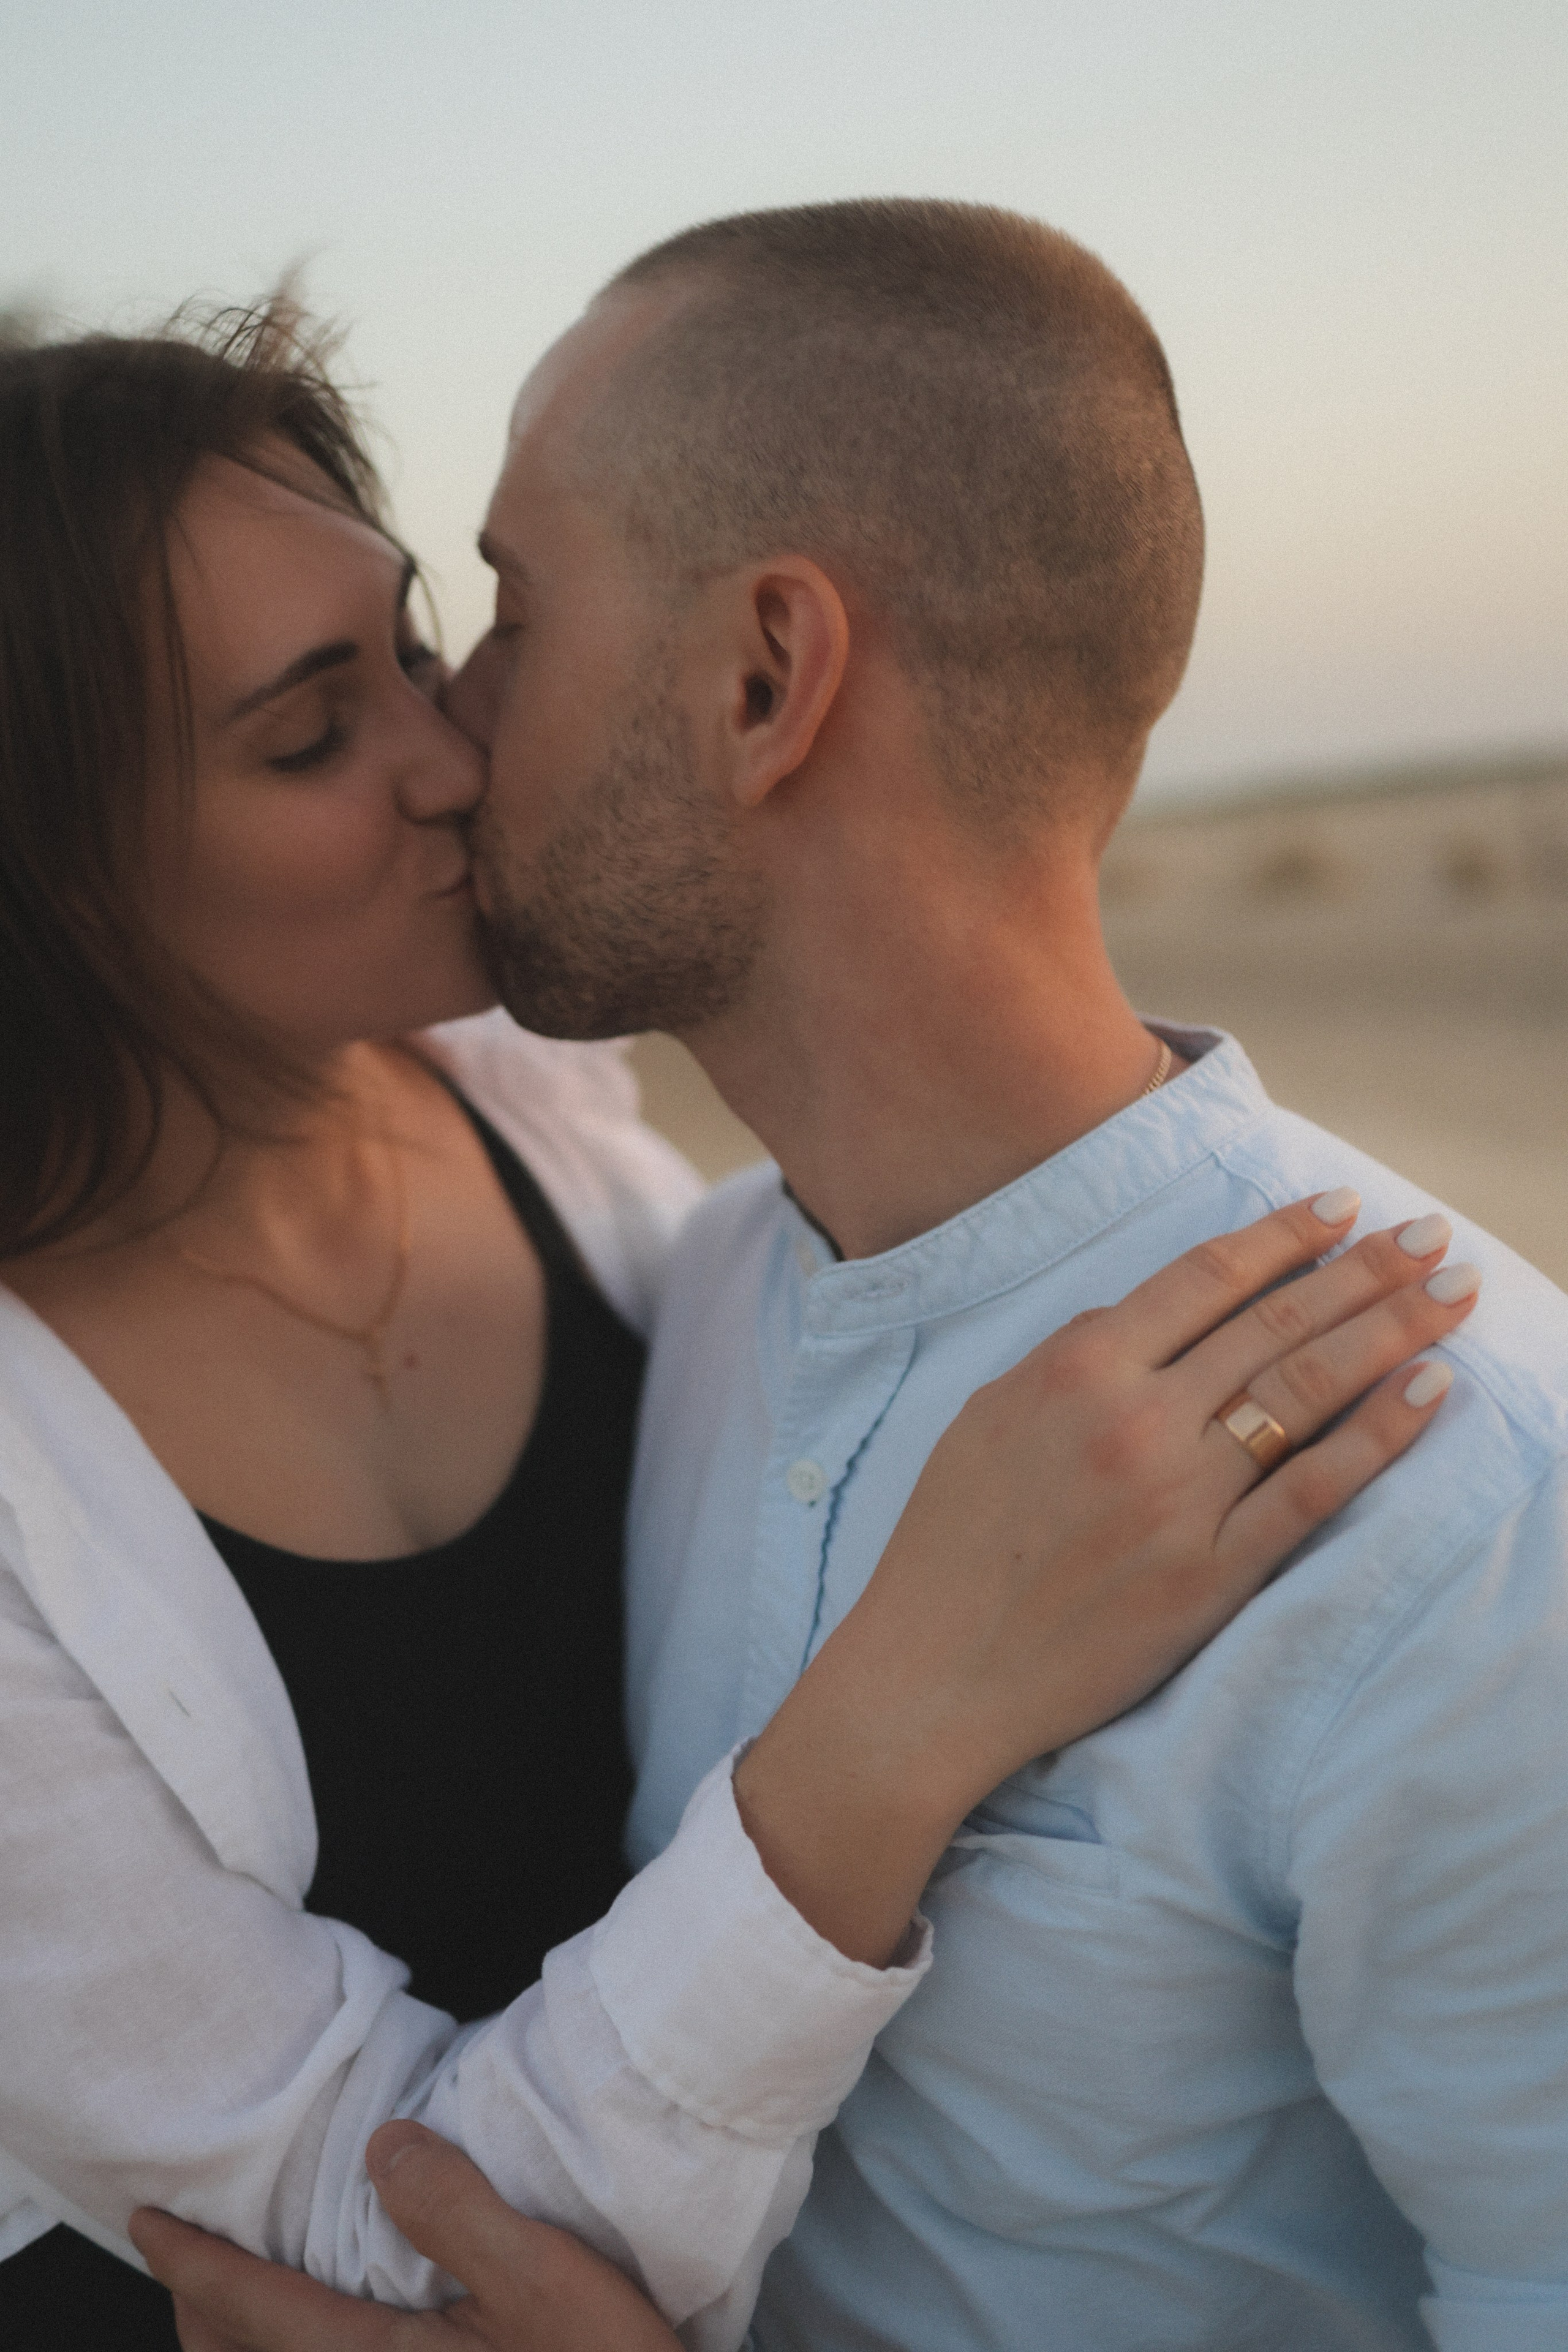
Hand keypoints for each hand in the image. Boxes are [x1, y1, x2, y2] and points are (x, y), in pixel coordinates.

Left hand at [130, 2121, 680, 2351]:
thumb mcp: (544, 2277)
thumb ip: (455, 2208)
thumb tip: (386, 2146)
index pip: (247, 2308)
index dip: (189, 2261)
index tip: (148, 2221)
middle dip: (200, 2307)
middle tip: (188, 2253)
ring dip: (242, 2341)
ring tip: (244, 2293)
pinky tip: (333, 2331)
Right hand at [736, 1194, 1477, 1960]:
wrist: (935, 1671)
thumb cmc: (951, 1541)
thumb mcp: (990, 1413)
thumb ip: (1073, 1354)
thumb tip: (1152, 1312)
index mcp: (1078, 1368)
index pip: (1207, 1276)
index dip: (1285, 1233)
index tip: (1343, 1206)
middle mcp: (1136, 1419)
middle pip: (1276, 1323)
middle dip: (1367, 1269)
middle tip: (1431, 1232)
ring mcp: (1179, 1498)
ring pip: (1307, 1390)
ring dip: (1393, 1330)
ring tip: (1452, 1289)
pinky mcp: (1210, 1574)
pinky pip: (1313, 1490)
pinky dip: (1378, 1435)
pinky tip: (1428, 1391)